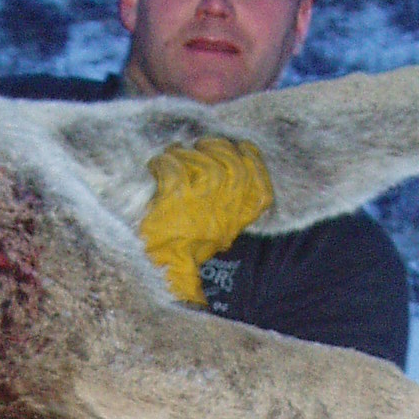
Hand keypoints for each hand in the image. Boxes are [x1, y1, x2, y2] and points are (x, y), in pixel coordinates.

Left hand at [138, 137, 273, 303]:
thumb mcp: (217, 231)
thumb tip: (230, 161)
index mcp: (239, 222)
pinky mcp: (172, 203)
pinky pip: (174, 168)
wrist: (158, 273)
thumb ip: (230, 203)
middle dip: (219, 147)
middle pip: (234, 167)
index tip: (243, 147)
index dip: (254, 161)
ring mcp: (199, 208)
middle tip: (202, 145)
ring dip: (187, 152)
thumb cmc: (185, 248)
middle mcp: (224, 214)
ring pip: (205, 163)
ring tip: (174, 153)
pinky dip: (165, 162)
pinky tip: (157, 165)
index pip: (261, 188)